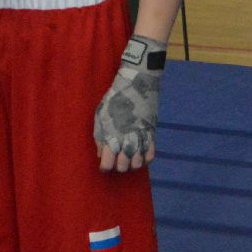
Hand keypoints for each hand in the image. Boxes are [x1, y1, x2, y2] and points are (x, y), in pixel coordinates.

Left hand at [93, 35, 165, 171]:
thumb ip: (99, 136)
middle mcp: (127, 140)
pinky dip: (145, 159)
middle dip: (118, 166)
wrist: (137, 84)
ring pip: (138, 163)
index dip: (105, 167)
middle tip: (115, 159)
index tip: (104, 164)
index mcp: (112, 135)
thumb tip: (101, 154)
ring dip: (131, 163)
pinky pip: (151, 155)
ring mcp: (141, 137)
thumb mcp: (100, 115)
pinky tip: (139, 155)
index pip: (108, 163)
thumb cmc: (114, 98)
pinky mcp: (152, 134)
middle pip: (123, 166)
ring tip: (127, 158)